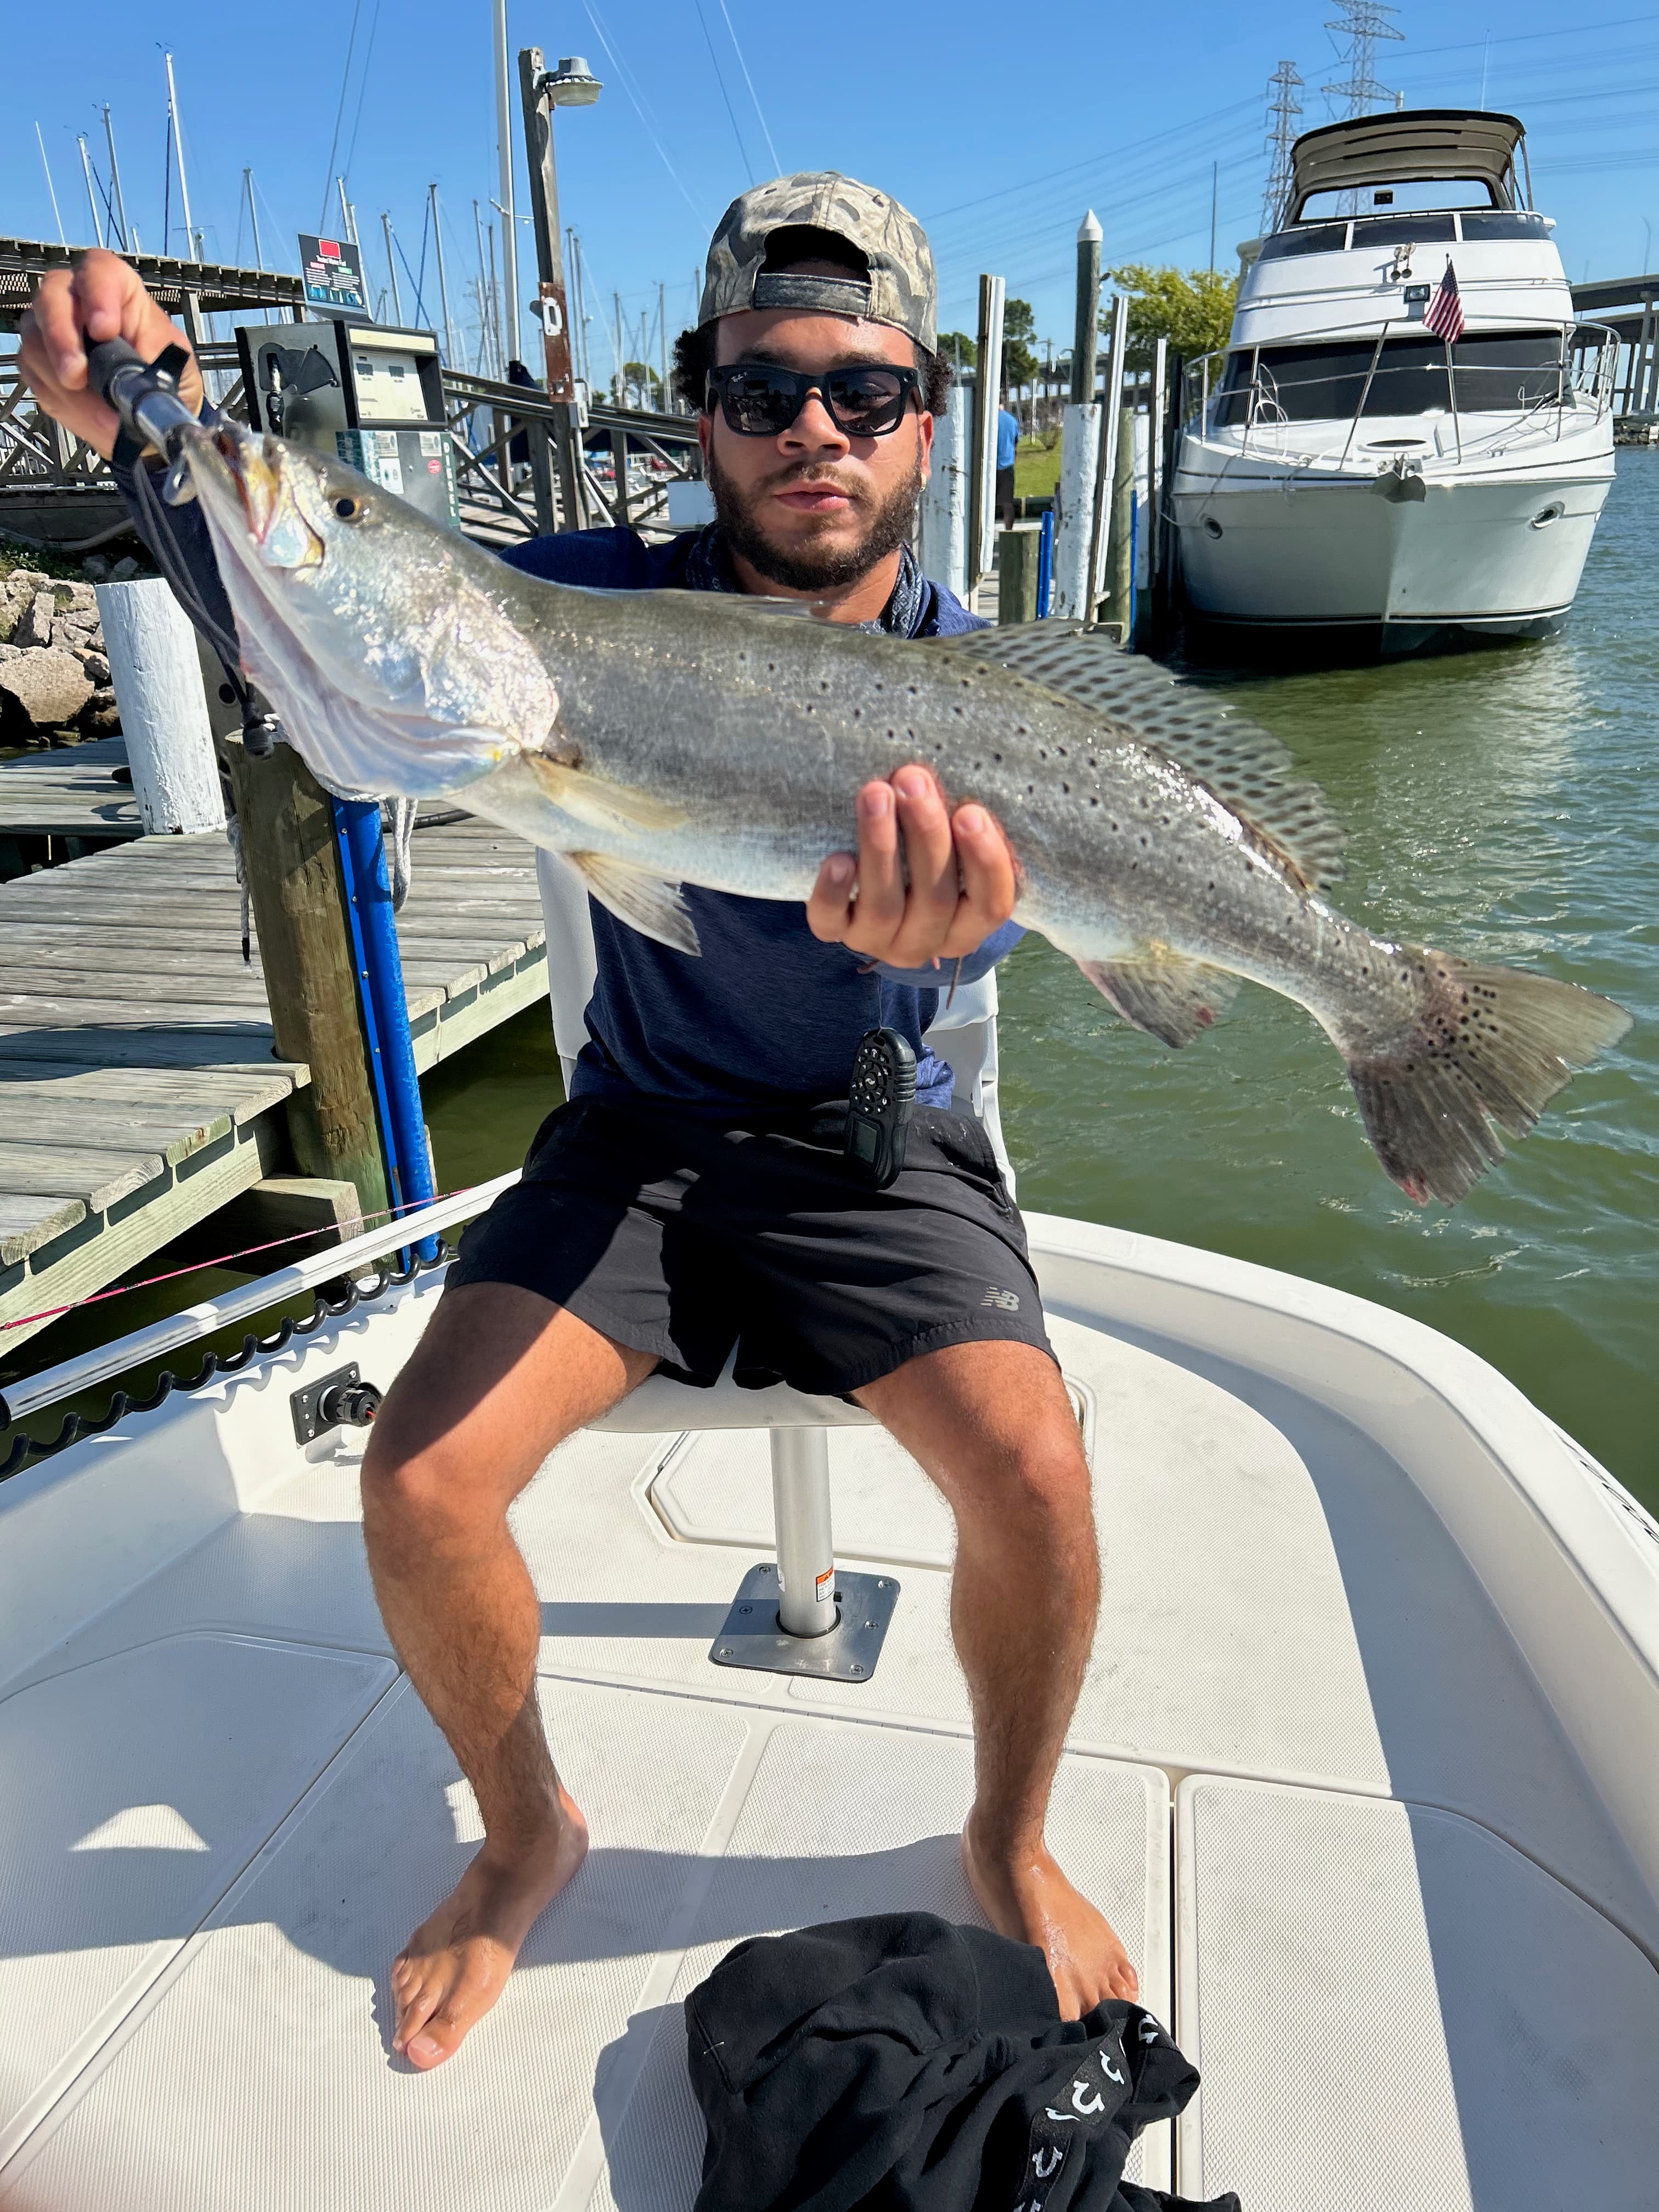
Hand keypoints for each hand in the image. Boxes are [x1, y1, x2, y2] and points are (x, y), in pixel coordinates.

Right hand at [17, 248, 202, 460]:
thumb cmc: (166, 376)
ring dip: (60, 379)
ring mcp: (52, 328)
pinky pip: (33, 372)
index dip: (97, 295)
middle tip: (76, 375)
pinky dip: (57, 397)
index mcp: (119, 290)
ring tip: (96, 412)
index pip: (100, 271)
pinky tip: (83, 412)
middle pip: (52, 297)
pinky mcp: (39, 361)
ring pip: (35, 338)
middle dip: (62, 338)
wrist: (155, 413)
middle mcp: (78, 300)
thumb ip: (155, 362)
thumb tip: (135, 376)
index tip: (104, 330)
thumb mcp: (176, 367)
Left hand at [807, 764, 1016, 968]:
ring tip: (876, 793)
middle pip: (936, 900)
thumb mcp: (951, 843)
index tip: (971, 812)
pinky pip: (830, 923)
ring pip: (884, 907)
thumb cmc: (921, 847)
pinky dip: (833, 891)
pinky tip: (838, 858)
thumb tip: (956, 779)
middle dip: (926, 835)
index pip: (991, 906)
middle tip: (913, 781)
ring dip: (881, 847)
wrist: (858, 875)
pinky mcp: (833, 932)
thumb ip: (960, 825)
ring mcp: (877, 940)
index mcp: (966, 926)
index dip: (985, 862)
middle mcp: (924, 941)